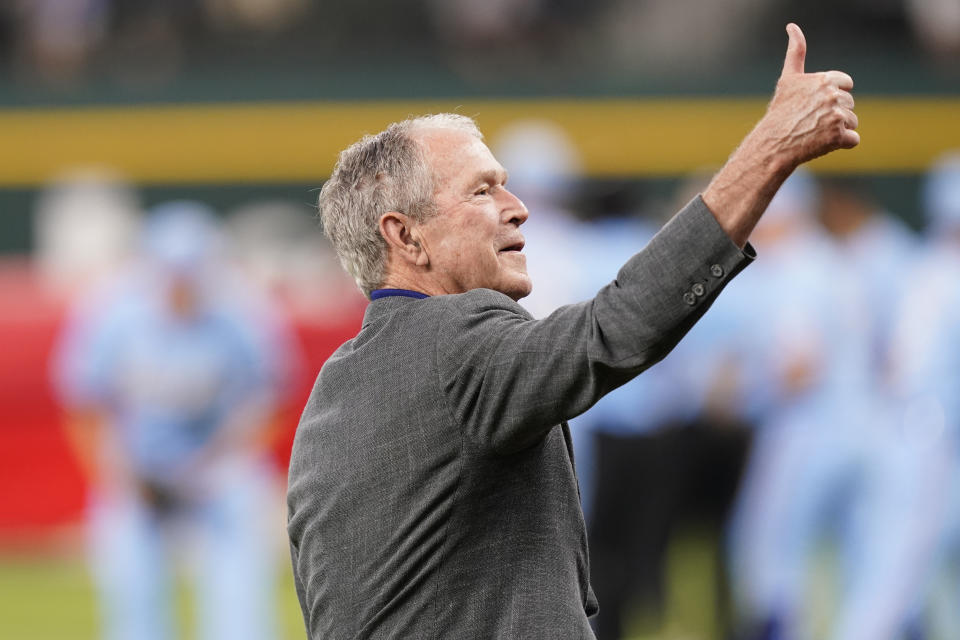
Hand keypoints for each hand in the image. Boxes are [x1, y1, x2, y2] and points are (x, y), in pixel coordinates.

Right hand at [701, 23, 858, 246]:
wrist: (772, 145)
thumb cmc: (779, 113)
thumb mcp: (788, 79)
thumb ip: (796, 51)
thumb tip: (792, 25)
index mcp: (824, 79)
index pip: (846, 85)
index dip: (832, 96)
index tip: (813, 104)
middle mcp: (832, 96)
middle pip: (849, 104)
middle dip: (834, 114)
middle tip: (810, 122)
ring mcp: (837, 116)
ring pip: (852, 122)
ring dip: (837, 130)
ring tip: (814, 133)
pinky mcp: (839, 136)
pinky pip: (852, 140)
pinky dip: (840, 144)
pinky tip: (822, 144)